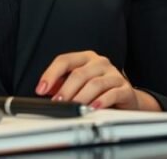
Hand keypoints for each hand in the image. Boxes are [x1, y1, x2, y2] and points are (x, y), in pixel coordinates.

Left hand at [34, 50, 160, 110]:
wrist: (126, 98)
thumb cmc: (99, 89)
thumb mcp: (78, 84)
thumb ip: (61, 84)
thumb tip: (45, 90)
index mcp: (85, 58)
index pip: (64, 60)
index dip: (50, 74)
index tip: (40, 89)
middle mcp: (99, 62)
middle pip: (78, 74)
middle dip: (65, 90)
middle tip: (58, 102)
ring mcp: (113, 74)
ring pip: (94, 84)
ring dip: (80, 98)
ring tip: (73, 108)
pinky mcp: (125, 88)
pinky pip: (112, 94)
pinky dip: (101, 101)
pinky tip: (93, 107)